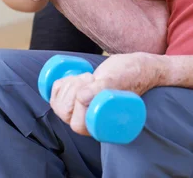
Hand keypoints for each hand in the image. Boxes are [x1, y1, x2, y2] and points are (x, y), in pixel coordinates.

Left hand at [50, 52, 165, 135]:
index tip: (93, 79)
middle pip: (65, 114)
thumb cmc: (129, 75)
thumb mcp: (115, 80)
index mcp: (100, 126)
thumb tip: (82, 98)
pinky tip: (72, 77)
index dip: (78, 101)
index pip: (77, 123)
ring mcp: (81, 112)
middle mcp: (89, 122)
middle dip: (72, 89)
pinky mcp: (75, 99)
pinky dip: (59, 84)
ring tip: (87, 75)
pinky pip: (55, 98)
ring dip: (67, 84)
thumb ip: (101, 88)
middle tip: (90, 76)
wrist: (136, 67)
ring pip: (58, 106)